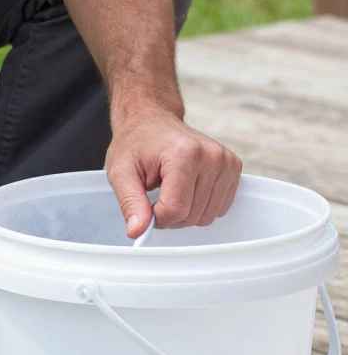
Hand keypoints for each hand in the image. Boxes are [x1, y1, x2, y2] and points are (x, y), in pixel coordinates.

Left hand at [106, 107, 242, 238]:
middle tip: (156, 195)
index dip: (155, 217)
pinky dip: (200, 207)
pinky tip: (187, 189)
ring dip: (185, 213)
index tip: (144, 203)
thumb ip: (130, 203)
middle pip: (192, 215)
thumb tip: (138, 232)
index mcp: (184, 155)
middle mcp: (211, 156)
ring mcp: (226, 162)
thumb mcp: (121, 174)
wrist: (152, 122)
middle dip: (169, 215)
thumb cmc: (135, 145)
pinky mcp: (233, 168)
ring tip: (170, 190)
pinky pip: (219, 208)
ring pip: (207, 216)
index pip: (174, 210)